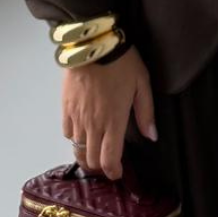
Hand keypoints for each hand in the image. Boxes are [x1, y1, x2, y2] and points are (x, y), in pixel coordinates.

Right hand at [62, 44, 156, 179]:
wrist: (93, 44)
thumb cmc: (121, 62)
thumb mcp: (142, 84)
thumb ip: (146, 113)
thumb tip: (152, 135)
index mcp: (114, 122)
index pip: (109, 160)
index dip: (113, 172)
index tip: (118, 172)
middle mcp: (93, 125)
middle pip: (91, 160)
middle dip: (100, 167)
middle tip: (108, 162)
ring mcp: (77, 117)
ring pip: (77, 149)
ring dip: (86, 154)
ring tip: (95, 151)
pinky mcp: (65, 107)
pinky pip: (67, 132)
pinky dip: (74, 137)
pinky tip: (83, 130)